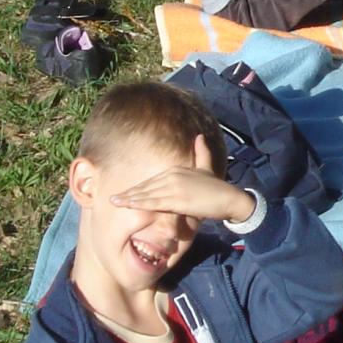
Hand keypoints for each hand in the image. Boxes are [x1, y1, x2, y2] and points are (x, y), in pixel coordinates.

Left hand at [108, 135, 252, 222]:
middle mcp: (173, 175)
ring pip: (147, 194)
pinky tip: (130, 206)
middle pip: (146, 186)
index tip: (125, 193)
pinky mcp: (178, 200)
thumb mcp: (207, 167)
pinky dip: (141, 204)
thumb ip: (202, 152)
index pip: (152, 181)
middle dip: (129, 193)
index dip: (138, 188)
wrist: (230, 198)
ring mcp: (174, 187)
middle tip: (113, 198)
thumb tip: (199, 136)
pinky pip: (155, 202)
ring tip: (115, 202)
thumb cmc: (218, 187)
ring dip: (130, 199)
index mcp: (176, 170)